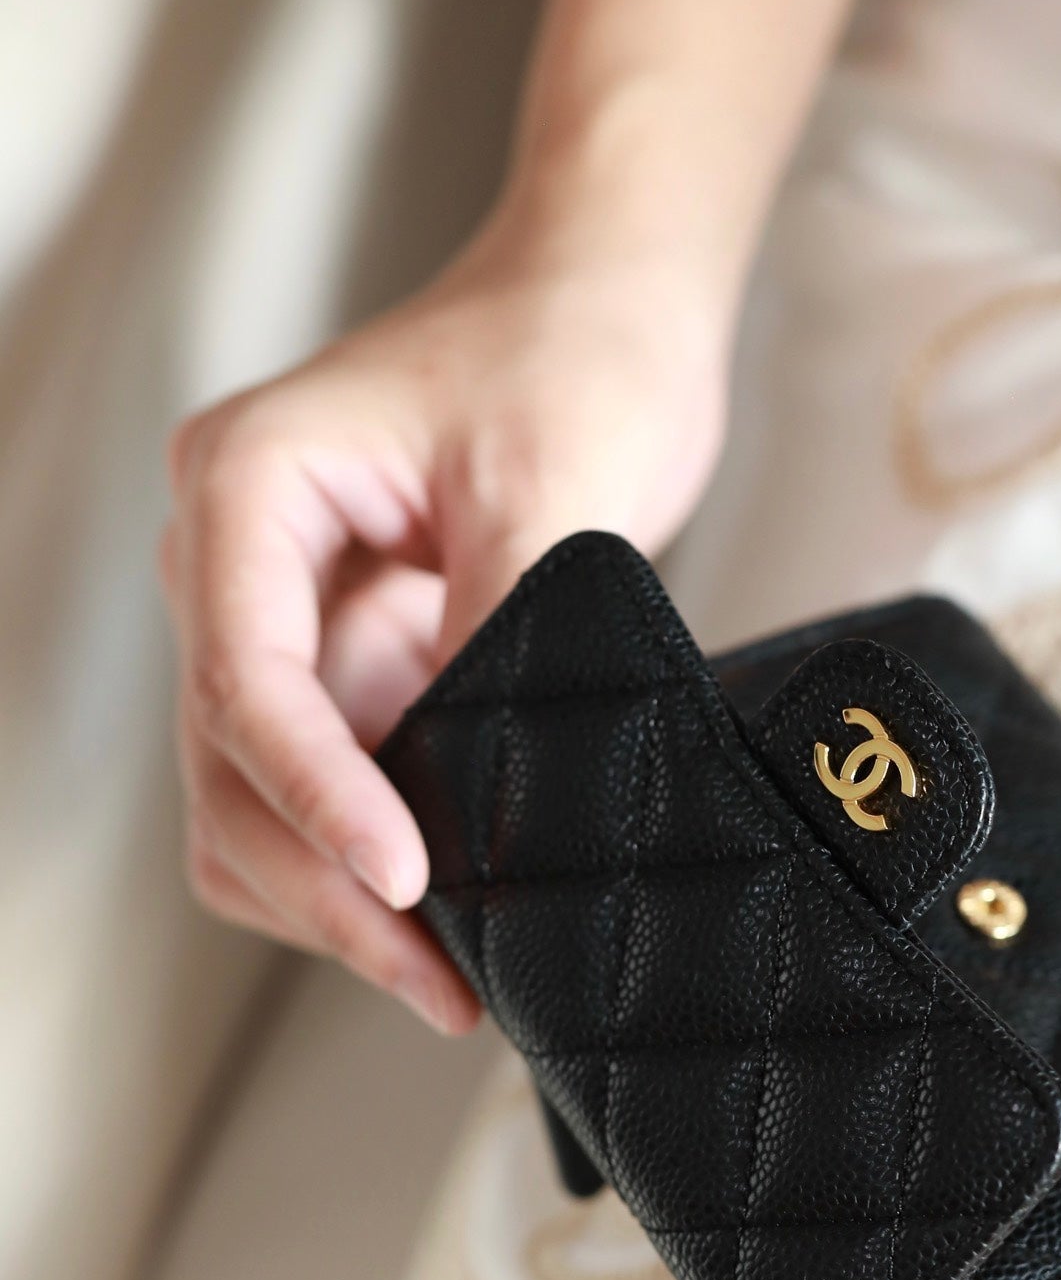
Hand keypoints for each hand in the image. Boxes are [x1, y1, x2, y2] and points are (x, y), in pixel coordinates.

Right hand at [163, 215, 729, 1033]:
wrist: (610, 302)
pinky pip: (332, 787)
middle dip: (324, 884)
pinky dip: (376, 859)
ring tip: (452, 972)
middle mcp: (239, 558)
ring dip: (336, 895)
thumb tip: (489, 803)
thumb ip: (503, 636)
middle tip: (439, 977)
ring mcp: (286, 615)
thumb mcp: (550, 484)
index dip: (321, 799)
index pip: (246, 681)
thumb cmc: (576, 348)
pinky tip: (459, 916)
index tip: (409, 882)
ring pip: (258, 804)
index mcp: (251, 485)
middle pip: (230, 768)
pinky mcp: (352, 658)